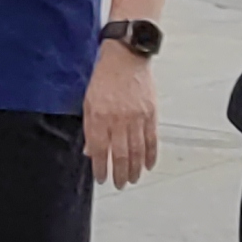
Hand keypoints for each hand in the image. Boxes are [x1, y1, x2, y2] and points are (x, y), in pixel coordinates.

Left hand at [81, 43, 160, 186]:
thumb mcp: (88, 101)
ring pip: (137, 151)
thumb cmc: (105, 77)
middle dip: (120, 174)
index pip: (100, 151)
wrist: (126, 57)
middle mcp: (118, 120)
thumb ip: (90, 128)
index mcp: (100, 117)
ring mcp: (137, 117)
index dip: (101, 169)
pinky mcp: (151, 114)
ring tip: (133, 179)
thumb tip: (90, 151)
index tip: (101, 179)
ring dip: (135, 169)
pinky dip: (151, 155)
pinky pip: (152, 140)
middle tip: (120, 184)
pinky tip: (149, 165)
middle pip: (120, 155)